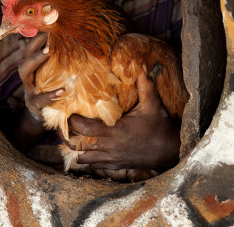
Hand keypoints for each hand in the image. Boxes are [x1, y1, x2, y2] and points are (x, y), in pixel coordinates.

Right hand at [18, 32, 62, 118]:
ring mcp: (29, 90)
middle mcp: (28, 75)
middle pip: (25, 53)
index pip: (31, 48)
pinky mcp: (34, 105)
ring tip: (48, 52)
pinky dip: (49, 95)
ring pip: (24, 72)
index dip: (37, 37)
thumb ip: (65, 61)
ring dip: (35, 60)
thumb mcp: (59, 74)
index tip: (48, 26)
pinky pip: (39, 99)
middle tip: (48, 36)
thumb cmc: (56, 89)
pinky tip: (61, 91)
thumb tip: (83, 40)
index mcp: (34, 67)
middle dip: (34, 45)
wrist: (46, 115)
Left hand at [60, 71, 180, 170]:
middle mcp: (110, 146)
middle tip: (64, 126)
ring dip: (77, 150)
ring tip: (73, 138)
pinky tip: (88, 151)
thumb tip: (140, 67)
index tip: (68, 113)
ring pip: (85, 159)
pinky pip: (96, 166)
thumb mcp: (153, 105)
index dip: (73, 121)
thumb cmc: (159, 127)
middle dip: (69, 136)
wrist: (169, 150)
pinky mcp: (117, 165)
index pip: (85, 128)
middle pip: (79, 145)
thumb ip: (145, 86)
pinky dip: (89, 160)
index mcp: (115, 131)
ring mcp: (112, 158)